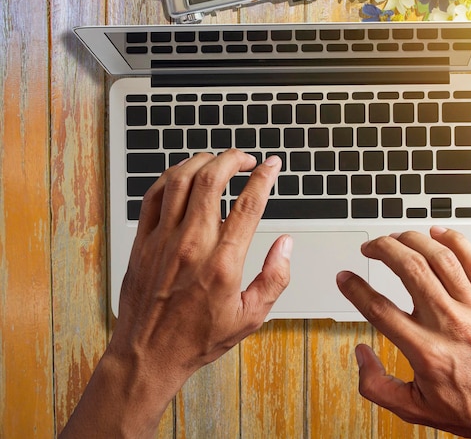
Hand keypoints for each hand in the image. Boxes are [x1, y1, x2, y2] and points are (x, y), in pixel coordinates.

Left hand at [61, 150, 290, 437]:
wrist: (147, 354)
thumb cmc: (197, 338)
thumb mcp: (250, 317)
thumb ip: (275, 277)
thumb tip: (286, 244)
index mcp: (223, 263)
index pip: (249, 205)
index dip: (264, 178)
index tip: (272, 166)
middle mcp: (192, 245)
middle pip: (212, 181)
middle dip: (232, 160)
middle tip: (245, 159)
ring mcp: (163, 240)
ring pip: (181, 180)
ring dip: (202, 161)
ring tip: (217, 161)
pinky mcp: (143, 241)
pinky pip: (153, 195)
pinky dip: (171, 177)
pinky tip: (184, 176)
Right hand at [336, 227, 470, 438]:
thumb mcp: (415, 409)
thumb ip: (377, 386)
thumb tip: (361, 355)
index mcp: (426, 352)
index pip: (380, 309)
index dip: (355, 289)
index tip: (345, 278)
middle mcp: (449, 324)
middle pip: (410, 269)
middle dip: (383, 249)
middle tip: (370, 247)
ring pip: (440, 258)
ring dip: (413, 240)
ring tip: (397, 238)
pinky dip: (454, 241)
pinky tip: (438, 234)